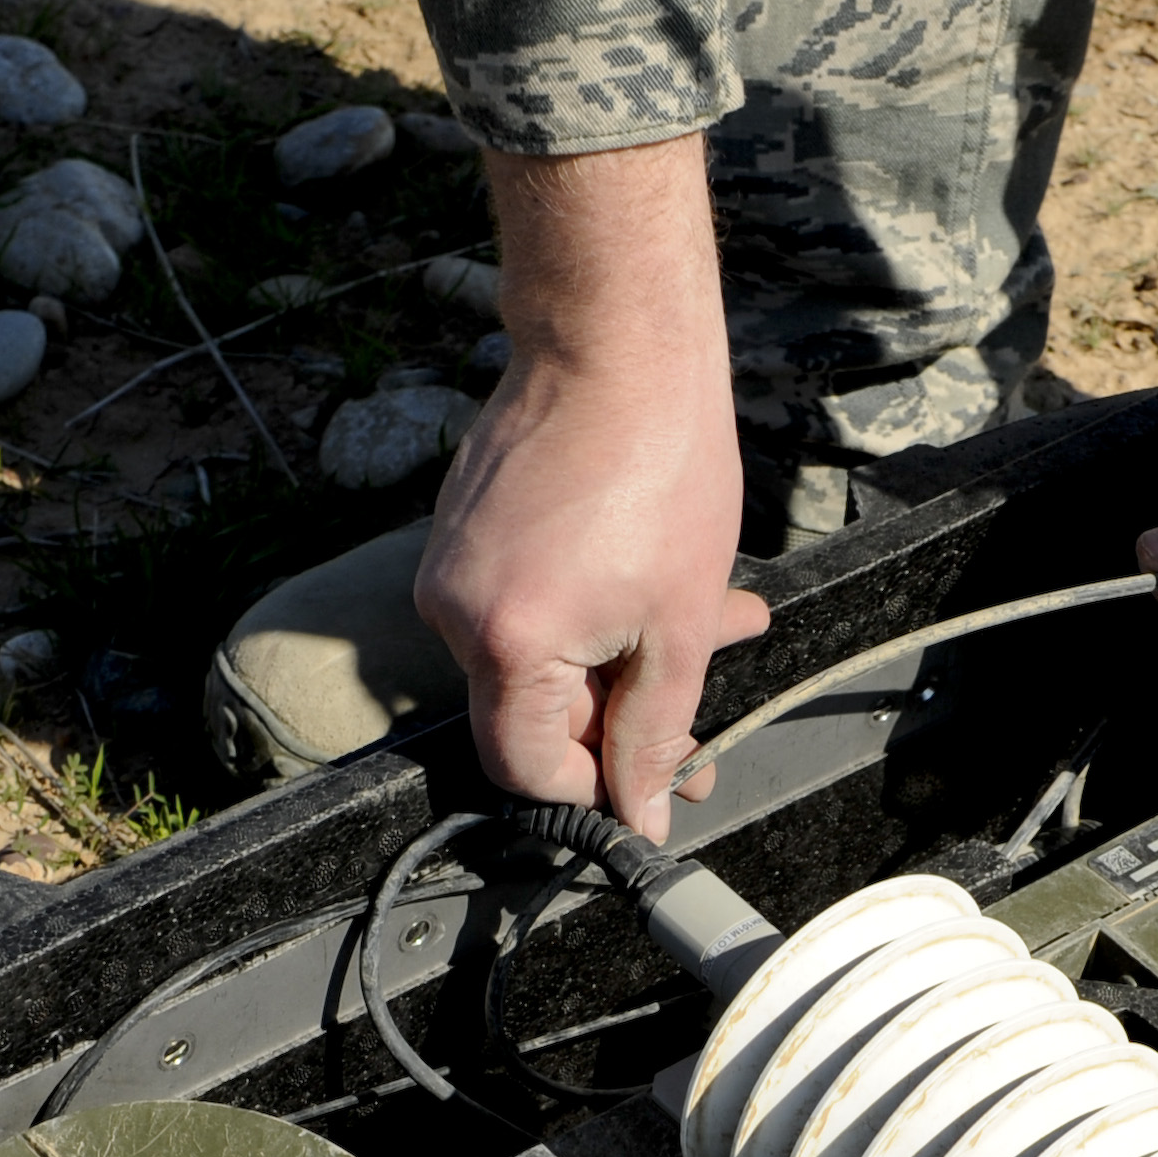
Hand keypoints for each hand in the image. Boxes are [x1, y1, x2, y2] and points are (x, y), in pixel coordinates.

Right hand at [418, 140, 768, 840]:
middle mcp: (454, 613)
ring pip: (538, 657)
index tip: (656, 777)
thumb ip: (656, 733)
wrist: (616, 341)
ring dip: (622, 656)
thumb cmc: (660, 466)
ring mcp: (449, 567)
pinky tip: (657, 578)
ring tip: (708, 618)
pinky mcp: (460, 530)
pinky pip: (523, 602)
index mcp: (506, 646)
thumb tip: (638, 815)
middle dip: (625, 717)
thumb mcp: (678, 623)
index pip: (528, 770)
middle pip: (532, 715)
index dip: (595, 788)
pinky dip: (591, 608)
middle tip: (703, 712)